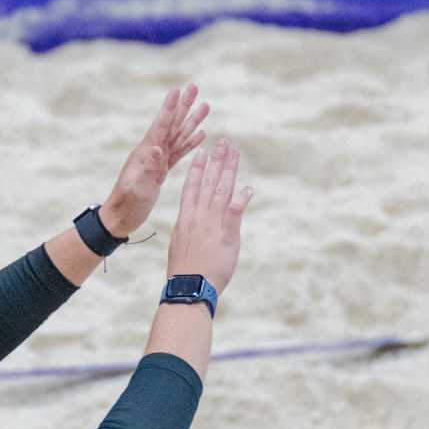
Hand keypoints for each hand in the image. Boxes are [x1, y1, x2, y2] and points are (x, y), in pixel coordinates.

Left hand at [99, 85, 209, 238]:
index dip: (170, 107)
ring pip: (178, 135)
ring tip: (205, 105)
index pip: (161, 125)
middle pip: (172, 124)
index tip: (177, 89)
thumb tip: (157, 147)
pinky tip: (201, 133)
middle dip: (183, 105)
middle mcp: (152, 152)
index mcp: (146, 153)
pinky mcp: (161, 170)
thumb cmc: (126, 204)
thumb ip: (147, 168)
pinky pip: (179, 152)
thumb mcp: (136, 187)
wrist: (120, 217)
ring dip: (191, 120)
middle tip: (194, 86)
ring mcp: (157, 160)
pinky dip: (191, 142)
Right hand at [165, 137, 251, 294]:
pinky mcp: (227, 235)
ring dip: (229, 171)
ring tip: (234, 155)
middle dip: (217, 161)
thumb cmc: (184, 269)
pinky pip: (235, 213)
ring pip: (222, 191)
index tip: (202, 151)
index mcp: (186, 218)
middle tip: (224, 143)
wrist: (189, 286)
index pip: (192, 186)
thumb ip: (189, 228)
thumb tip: (192, 220)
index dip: (198, 168)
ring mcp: (213, 224)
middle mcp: (199, 216)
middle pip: (210, 183)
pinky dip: (241, 199)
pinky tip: (248, 189)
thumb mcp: (180, 243)